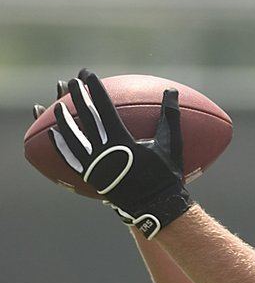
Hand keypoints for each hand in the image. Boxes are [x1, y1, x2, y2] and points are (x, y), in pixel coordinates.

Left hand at [50, 69, 193, 238]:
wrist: (156, 206)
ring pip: (73, 140)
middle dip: (77, 98)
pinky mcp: (91, 178)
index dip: (95, 91)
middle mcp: (104, 154)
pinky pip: (71, 160)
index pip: (104, 110)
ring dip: (63, 121)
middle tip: (72, 82)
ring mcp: (95, 167)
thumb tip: (172, 91)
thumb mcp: (171, 144)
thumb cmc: (166, 174)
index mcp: (122, 143)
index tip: (88, 76)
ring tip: (56, 106)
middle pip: (86, 120)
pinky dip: (62, 146)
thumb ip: (169, 116)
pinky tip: (55, 136)